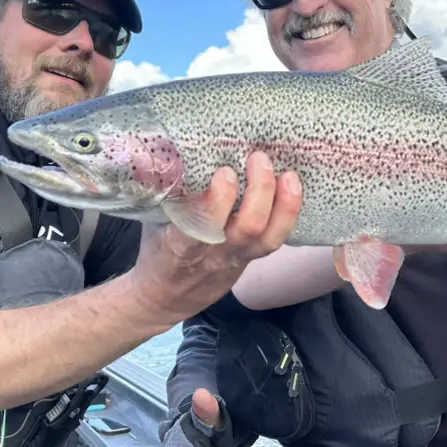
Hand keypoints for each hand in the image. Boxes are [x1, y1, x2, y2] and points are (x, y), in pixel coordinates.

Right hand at [132, 151, 302, 322]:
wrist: (167, 296)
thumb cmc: (158, 250)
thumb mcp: (153, 222)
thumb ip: (166, 194)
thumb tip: (172, 150)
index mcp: (181, 245)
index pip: (203, 227)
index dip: (219, 201)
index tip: (225, 171)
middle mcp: (214, 253)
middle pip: (248, 228)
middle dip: (260, 191)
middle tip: (259, 158)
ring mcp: (236, 258)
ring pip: (269, 238)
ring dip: (285, 205)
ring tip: (289, 175)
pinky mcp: (251, 258)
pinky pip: (276, 240)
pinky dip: (288, 214)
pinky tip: (292, 188)